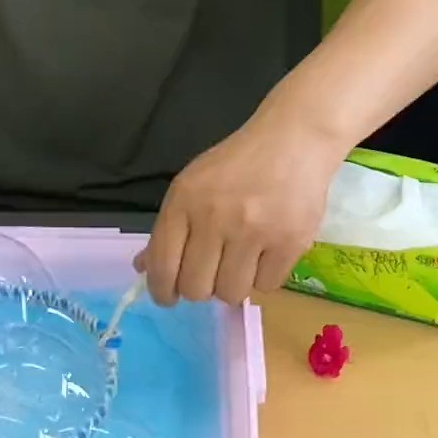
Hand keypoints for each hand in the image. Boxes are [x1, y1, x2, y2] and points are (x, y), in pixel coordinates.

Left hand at [137, 111, 336, 306]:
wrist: (293, 139)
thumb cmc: (238, 164)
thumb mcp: (192, 186)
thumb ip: (168, 229)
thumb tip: (144, 269)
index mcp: (184, 201)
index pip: (162, 266)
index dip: (162, 291)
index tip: (169, 297)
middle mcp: (215, 217)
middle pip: (196, 289)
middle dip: (201, 287)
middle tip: (211, 271)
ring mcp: (254, 231)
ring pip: (231, 293)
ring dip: (233, 284)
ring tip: (241, 259)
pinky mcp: (289, 242)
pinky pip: (267, 286)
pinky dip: (265, 276)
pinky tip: (268, 251)